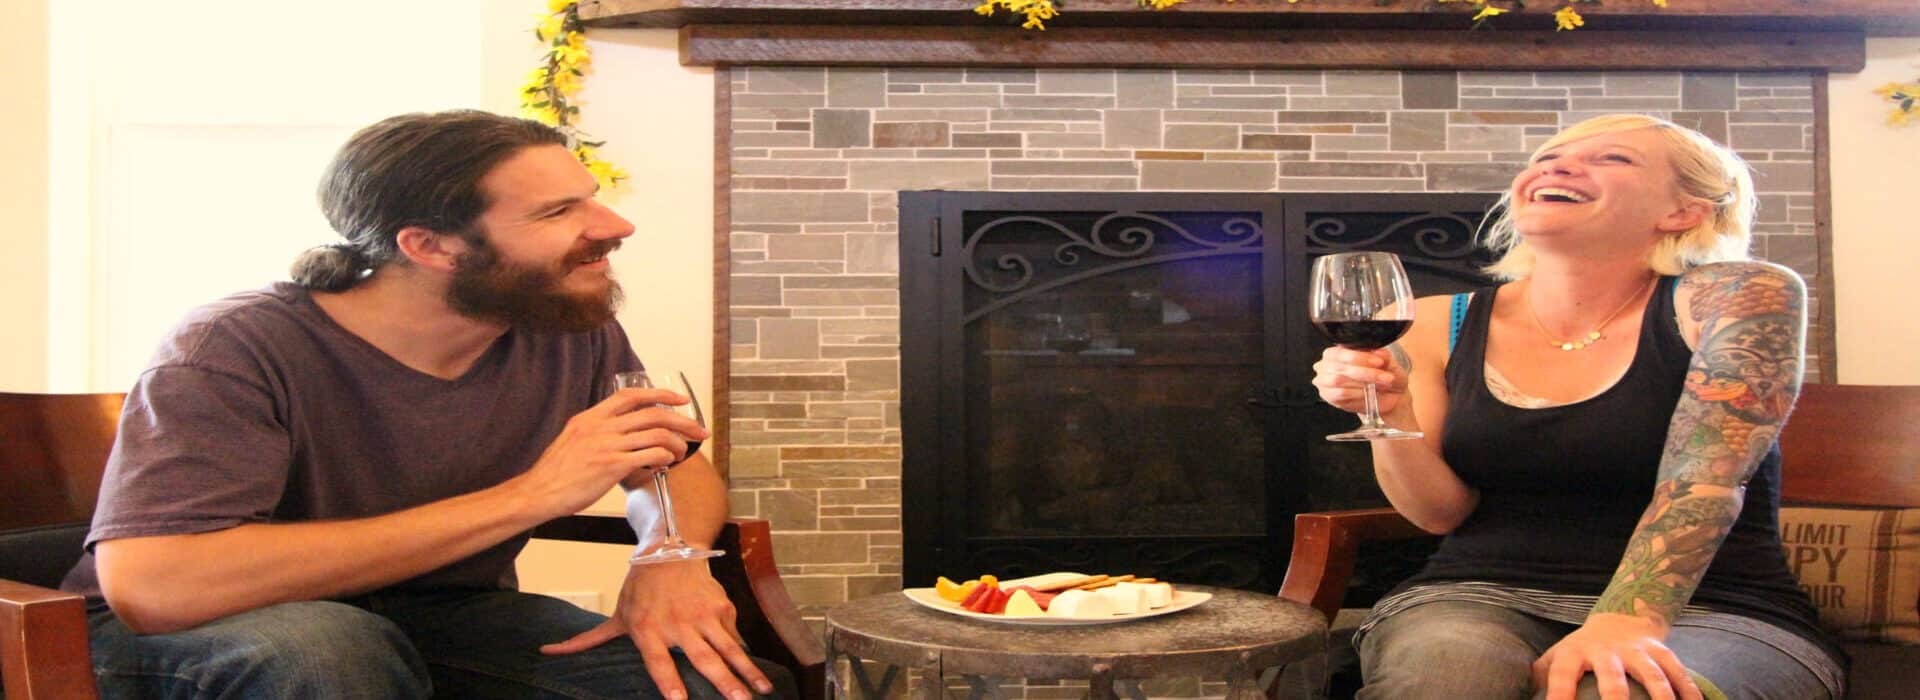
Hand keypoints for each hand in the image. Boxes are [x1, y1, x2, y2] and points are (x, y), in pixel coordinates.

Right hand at [515, 387, 711, 517]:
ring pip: (656, 432)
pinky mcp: (612, 465)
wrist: (538, 493)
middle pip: (652, 412)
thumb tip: (622, 435)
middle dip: (681, 420)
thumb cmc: (555, 474)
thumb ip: (597, 432)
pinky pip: (650, 454)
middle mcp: (600, 426)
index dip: (659, 393)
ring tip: (683, 450)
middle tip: (698, 429)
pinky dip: (665, 456)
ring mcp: (607, 445)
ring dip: (677, 441)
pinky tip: (667, 462)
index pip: (630, 395)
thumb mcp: (573, 440)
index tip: (679, 399)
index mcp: (590, 417)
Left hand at [541, 558, 773, 699]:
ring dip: (746, 671)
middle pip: (703, 658)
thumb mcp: (616, 615)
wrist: (670, 548)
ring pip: (728, 648)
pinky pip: (733, 636)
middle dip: (723, 682)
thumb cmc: (640, 587)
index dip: (669, 683)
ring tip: (760, 691)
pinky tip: (755, 673)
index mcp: (647, 629)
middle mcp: (677, 624)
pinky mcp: (721, 606)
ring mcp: (703, 614)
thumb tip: (546, 652)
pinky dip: (744, 654)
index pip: (658, 662)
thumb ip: (587, 640)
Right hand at [1310, 346, 1408, 415]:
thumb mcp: (1388, 362)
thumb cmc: (1385, 375)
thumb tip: (1379, 352)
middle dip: (1366, 372)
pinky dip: (1356, 393)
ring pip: (1339, 380)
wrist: (1390, 395)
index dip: (1360, 357)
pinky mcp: (1330, 396)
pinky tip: (1368, 393)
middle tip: (1385, 377)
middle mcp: (1328, 364)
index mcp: (1338, 350)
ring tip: (1380, 385)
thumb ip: (1383, 355)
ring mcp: (1326, 380)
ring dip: (1363, 383)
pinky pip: (1340, 393)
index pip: (1341, 352)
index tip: (1378, 362)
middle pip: (1341, 367)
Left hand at [1533, 614, 1701, 699]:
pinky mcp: (1662, 653)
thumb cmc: (1582, 649)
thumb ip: (1539, 676)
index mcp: (1576, 653)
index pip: (1562, 674)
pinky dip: (1689, 692)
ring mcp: (1638, 652)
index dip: (1559, 694)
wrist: (1621, 617)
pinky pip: (1679, 674)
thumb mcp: (1557, 656)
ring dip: (1661, 698)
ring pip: (1652, 676)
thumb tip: (1523, 696)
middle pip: (1612, 677)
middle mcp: (1608, 652)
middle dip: (1615, 698)